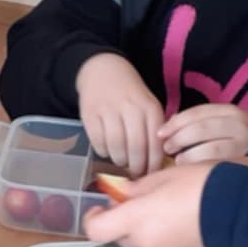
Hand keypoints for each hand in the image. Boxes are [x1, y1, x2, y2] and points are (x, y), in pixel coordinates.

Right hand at [75, 54, 165, 176]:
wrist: (102, 71)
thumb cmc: (130, 95)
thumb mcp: (148, 106)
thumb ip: (154, 130)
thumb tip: (157, 163)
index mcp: (150, 108)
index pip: (155, 145)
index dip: (153, 165)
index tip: (151, 174)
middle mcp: (131, 108)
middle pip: (136, 149)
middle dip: (136, 167)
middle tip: (135, 174)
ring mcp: (109, 111)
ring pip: (116, 148)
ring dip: (119, 161)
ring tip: (122, 161)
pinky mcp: (90, 114)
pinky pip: (98, 143)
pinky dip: (104, 152)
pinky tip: (108, 150)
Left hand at [81, 161, 215, 246]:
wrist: (242, 210)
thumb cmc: (202, 185)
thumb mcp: (165, 176)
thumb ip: (137, 188)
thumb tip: (123, 195)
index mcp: (136, 221)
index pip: (96, 230)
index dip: (92, 218)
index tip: (101, 206)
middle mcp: (145, 245)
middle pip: (119, 237)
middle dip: (123, 220)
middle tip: (139, 199)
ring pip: (139, 244)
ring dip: (142, 229)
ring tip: (164, 208)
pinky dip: (160, 237)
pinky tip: (179, 220)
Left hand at [160, 102, 247, 164]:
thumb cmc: (246, 139)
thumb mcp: (227, 123)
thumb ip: (202, 122)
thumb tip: (170, 125)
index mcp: (232, 112)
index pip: (197, 113)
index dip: (175, 123)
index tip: (160, 133)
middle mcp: (240, 125)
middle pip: (200, 129)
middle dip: (178, 139)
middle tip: (166, 149)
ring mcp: (245, 146)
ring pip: (208, 149)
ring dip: (187, 156)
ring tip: (178, 162)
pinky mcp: (246, 164)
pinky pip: (217, 167)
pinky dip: (200, 169)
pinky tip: (192, 174)